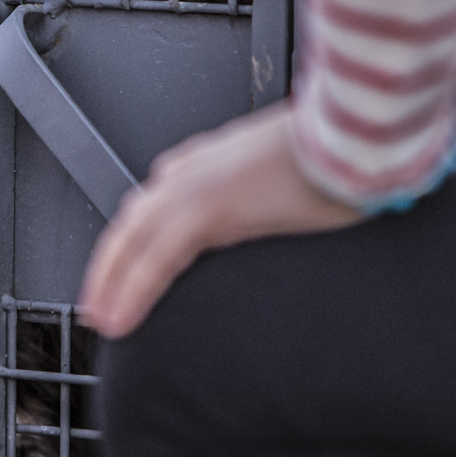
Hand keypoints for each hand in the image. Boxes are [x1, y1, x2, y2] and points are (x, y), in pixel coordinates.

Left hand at [78, 101, 360, 338]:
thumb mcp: (298, 177)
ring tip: (102, 321)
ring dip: (110, 284)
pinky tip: (119, 319)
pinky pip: (154, 259)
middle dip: (109, 265)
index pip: (153, 203)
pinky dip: (130, 291)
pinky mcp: (205, 206)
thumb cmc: (343, 158)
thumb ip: (273, 195)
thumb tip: (284, 212)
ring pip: (132, 242)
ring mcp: (195, 184)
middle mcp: (193, 167)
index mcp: (211, 159)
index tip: (121, 270)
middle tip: (98, 305)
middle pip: (132, 223)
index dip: (130, 242)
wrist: (357, 135)